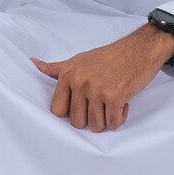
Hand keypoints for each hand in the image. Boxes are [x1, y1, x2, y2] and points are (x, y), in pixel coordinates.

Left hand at [30, 26, 173, 131]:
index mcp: (68, 74)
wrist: (139, 48)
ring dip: (106, 120)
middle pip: (77, 122)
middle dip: (91, 118)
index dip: (71, 112)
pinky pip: (113, 123)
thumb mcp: (79, 60)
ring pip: (95, 125)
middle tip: (101, 104)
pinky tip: (122, 104)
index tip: (83, 105)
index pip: (57, 110)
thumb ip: (56, 68)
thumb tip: (34, 63)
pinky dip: (119, 118)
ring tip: (112, 103)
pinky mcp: (115, 96)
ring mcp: (97, 89)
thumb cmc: (109, 57)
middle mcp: (80, 81)